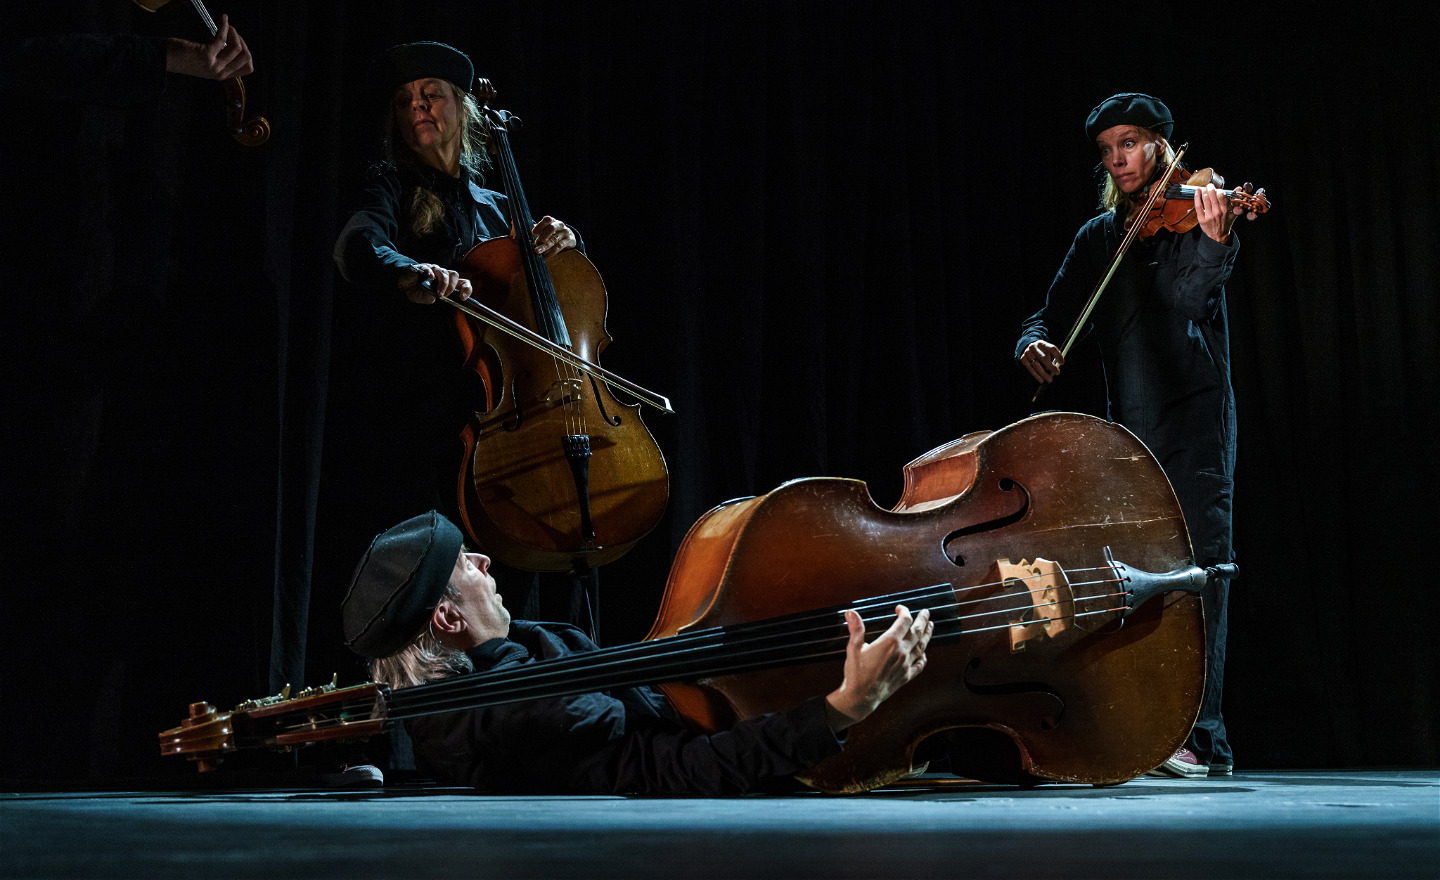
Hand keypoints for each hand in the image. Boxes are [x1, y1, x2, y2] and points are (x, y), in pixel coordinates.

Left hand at [165, 14, 253, 80]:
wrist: (164, 59)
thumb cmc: (183, 56)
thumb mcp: (207, 61)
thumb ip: (220, 57)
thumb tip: (233, 42)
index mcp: (222, 75)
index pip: (248, 68)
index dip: (246, 52)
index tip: (237, 42)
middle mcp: (220, 73)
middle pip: (246, 58)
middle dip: (242, 41)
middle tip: (232, 32)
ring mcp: (214, 66)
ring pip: (238, 49)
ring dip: (234, 33)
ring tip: (226, 25)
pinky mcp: (206, 55)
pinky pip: (222, 39)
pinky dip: (224, 26)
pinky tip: (223, 19)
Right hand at [400, 263, 471, 303]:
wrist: (403, 284)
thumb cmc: (416, 291)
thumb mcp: (426, 298)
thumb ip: (432, 297)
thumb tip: (436, 296)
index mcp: (447, 283)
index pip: (462, 282)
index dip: (466, 289)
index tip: (463, 297)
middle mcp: (442, 275)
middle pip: (455, 275)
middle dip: (451, 286)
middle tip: (443, 295)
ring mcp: (434, 270)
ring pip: (444, 272)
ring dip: (443, 283)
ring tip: (437, 292)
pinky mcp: (424, 267)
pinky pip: (430, 268)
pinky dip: (431, 273)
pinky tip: (429, 277)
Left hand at [531, 216, 576, 257]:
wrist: (570, 237)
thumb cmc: (554, 233)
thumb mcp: (547, 230)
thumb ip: (539, 231)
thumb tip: (525, 235)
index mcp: (553, 220)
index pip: (547, 220)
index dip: (540, 225)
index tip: (533, 233)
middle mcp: (560, 225)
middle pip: (551, 228)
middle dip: (543, 236)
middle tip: (536, 243)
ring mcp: (565, 232)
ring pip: (554, 239)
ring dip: (545, 246)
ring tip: (537, 251)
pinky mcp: (569, 240)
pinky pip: (559, 246)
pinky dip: (551, 252)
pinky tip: (545, 256)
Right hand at [824, 605, 932, 731]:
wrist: (861, 697)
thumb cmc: (856, 673)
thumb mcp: (854, 648)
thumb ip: (856, 629)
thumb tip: (851, 613)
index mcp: (890, 642)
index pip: (904, 621)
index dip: (904, 612)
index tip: (900, 609)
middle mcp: (901, 652)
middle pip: (917, 632)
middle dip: (922, 620)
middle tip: (926, 613)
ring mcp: (906, 665)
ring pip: (922, 646)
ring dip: (927, 634)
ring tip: (930, 626)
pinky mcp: (906, 676)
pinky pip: (920, 665)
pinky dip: (924, 657)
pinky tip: (924, 653)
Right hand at [1019, 340, 1063, 383]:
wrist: (1027, 347)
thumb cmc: (1041, 351)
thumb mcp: (1047, 350)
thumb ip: (1052, 357)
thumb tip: (1056, 368)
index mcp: (1042, 343)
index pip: (1052, 348)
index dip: (1058, 355)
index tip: (1062, 363)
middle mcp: (1034, 347)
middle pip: (1043, 358)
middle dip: (1051, 367)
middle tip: (1057, 373)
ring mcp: (1027, 353)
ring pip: (1036, 365)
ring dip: (1043, 374)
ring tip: (1049, 379)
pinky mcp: (1023, 359)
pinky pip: (1030, 369)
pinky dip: (1036, 375)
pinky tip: (1041, 380)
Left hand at [1194, 182, 1242, 243]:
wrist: (1219, 235)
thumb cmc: (1226, 222)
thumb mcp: (1233, 212)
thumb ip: (1235, 199)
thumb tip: (1238, 188)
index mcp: (1225, 210)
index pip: (1222, 196)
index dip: (1219, 190)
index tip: (1217, 189)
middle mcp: (1217, 212)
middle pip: (1213, 196)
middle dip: (1210, 188)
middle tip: (1209, 185)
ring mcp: (1209, 216)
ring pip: (1205, 200)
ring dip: (1204, 191)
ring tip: (1204, 188)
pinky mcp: (1201, 219)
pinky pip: (1198, 206)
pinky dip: (1197, 197)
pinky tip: (1197, 191)